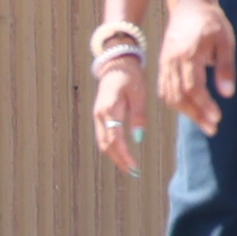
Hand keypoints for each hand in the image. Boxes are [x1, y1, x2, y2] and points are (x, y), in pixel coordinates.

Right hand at [88, 42, 147, 170]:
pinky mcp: (100, 115)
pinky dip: (111, 146)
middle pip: (106, 144)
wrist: (117, 64)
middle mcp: (100, 115)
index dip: (124, 155)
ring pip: (102, 141)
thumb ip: (138, 117)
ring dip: (114, 155)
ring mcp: (97, 115)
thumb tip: (138, 138)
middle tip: (132, 171)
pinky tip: (121, 153)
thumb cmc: (131, 77)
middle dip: (118, 159)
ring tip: (128, 166)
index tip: (134, 167)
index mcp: (109, 110)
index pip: (115, 139)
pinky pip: (103, 135)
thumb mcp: (139, 95)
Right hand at [160, 0, 235, 132]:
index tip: (217, 118)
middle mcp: (173, 62)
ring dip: (186, 112)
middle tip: (212, 128)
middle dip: (196, 115)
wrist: (189, 7)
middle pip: (180, 96)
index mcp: (189, 55)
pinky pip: (165, 89)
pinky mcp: (163, 65)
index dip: (204, 106)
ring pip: (170, 95)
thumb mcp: (225, 41)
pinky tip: (189, 110)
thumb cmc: (211, 22)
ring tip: (204, 123)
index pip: (193, 88)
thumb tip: (228, 94)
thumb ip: (226, 67)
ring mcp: (165, 64)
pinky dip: (175, 103)